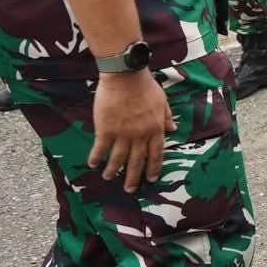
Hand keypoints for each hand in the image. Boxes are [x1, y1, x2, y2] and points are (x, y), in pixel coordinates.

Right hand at [89, 69, 173, 192]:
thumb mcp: (162, 101)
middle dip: (134, 177)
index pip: (156, 153)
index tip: (152, 179)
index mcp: (155, 128)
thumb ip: (167, 117)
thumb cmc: (145, 86)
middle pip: (137, 160)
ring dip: (113, 170)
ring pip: (118, 158)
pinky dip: (96, 157)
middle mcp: (140, 134)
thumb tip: (173, 128)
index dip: (154, 167)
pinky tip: (92, 164)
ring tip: (109, 178)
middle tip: (130, 189)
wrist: (126, 76)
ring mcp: (123, 133)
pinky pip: (101, 148)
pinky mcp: (106, 129)